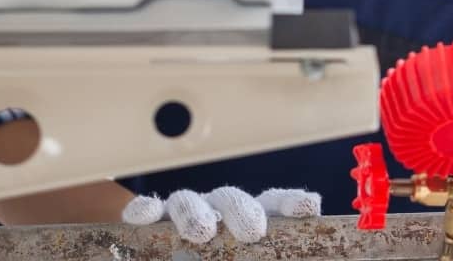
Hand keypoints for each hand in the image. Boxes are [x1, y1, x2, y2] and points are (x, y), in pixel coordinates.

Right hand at [121, 187, 319, 243]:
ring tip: (200, 231)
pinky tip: (145, 217)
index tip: (306, 208)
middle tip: (251, 231)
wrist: (161, 254)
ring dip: (194, 212)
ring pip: (189, 200)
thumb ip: (258, 259)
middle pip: (231, 198)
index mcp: (247, 221)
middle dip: (242, 210)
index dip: (289, 203)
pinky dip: (146, 211)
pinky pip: (150, 210)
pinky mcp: (152, 219)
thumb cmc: (218, 259)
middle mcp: (218, 211)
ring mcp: (185, 212)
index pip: (272, 204)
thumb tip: (299, 252)